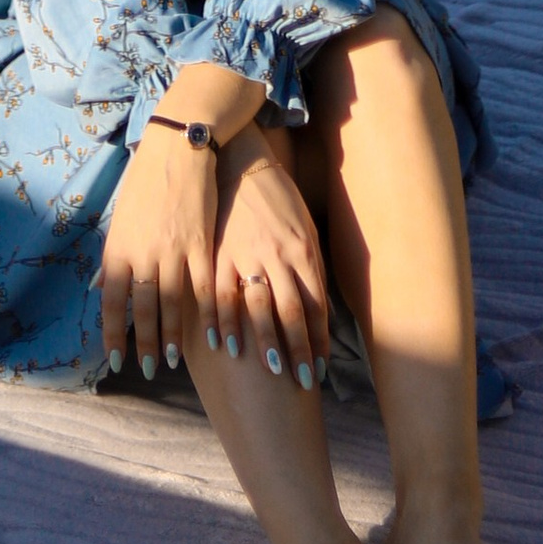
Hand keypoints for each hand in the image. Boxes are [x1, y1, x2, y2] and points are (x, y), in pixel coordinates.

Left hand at [99, 123, 216, 381]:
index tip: (116, 361)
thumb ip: (113, 257)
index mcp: (119, 247)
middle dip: (144, 344)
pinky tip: (206, 338)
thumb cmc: (145, 181)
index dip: (113, 334)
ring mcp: (175, 250)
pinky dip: (204, 317)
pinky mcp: (202, 245)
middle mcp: (144, 253)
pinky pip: (203, 290)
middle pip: (142, 310)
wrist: (178, 147)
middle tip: (147, 371)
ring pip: (172, 306)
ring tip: (171, 362)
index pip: (111, 301)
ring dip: (171, 337)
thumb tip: (99, 289)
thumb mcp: (121, 218)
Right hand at [213, 134, 329, 386]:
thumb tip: (323, 314)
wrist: (240, 161)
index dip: (319, 339)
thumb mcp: (305, 227)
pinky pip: (220, 293)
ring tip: (272, 374)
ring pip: (258, 307)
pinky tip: (224, 346)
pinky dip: (223, 322)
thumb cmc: (279, 197)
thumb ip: (313, 270)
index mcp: (302, 250)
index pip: (315, 304)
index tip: (321, 369)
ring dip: (265, 343)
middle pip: (291, 312)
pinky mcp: (219, 253)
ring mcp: (246, 255)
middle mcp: (277, 255)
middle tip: (304, 383)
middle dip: (299, 350)